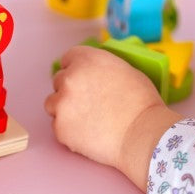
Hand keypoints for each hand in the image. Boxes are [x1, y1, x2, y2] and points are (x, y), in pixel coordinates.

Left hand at [44, 46, 180, 189]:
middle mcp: (69, 78)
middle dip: (71, 90)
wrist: (142, 134)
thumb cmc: (141, 103)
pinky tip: (88, 133)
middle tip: (90, 104)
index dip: (77, 70)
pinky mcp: (60, 128)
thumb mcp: (125, 70)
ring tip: (88, 119)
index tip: (84, 81)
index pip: (68, 59)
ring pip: (53, 104)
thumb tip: (93, 74)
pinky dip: (69, 130)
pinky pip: (58, 126)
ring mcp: (61, 104)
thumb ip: (101, 69)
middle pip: (59, 81)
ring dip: (65, 109)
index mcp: (86, 60)